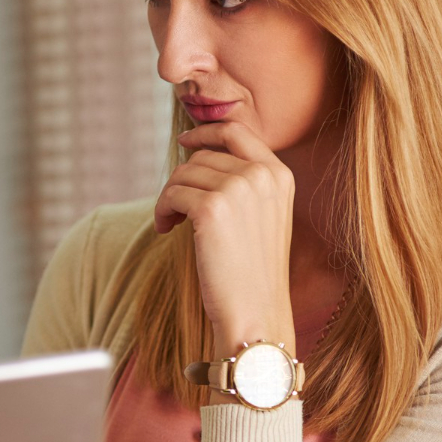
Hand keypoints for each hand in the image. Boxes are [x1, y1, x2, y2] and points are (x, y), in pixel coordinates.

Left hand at [154, 122, 294, 354]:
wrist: (255, 310)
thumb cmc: (252, 271)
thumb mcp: (261, 216)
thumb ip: (243, 183)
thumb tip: (196, 157)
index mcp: (279, 174)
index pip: (236, 131)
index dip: (205, 132)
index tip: (185, 141)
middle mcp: (261, 175)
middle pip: (202, 157)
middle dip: (182, 180)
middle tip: (175, 209)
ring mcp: (237, 189)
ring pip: (183, 174)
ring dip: (169, 197)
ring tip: (171, 222)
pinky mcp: (211, 208)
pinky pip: (171, 194)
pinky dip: (162, 210)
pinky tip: (166, 229)